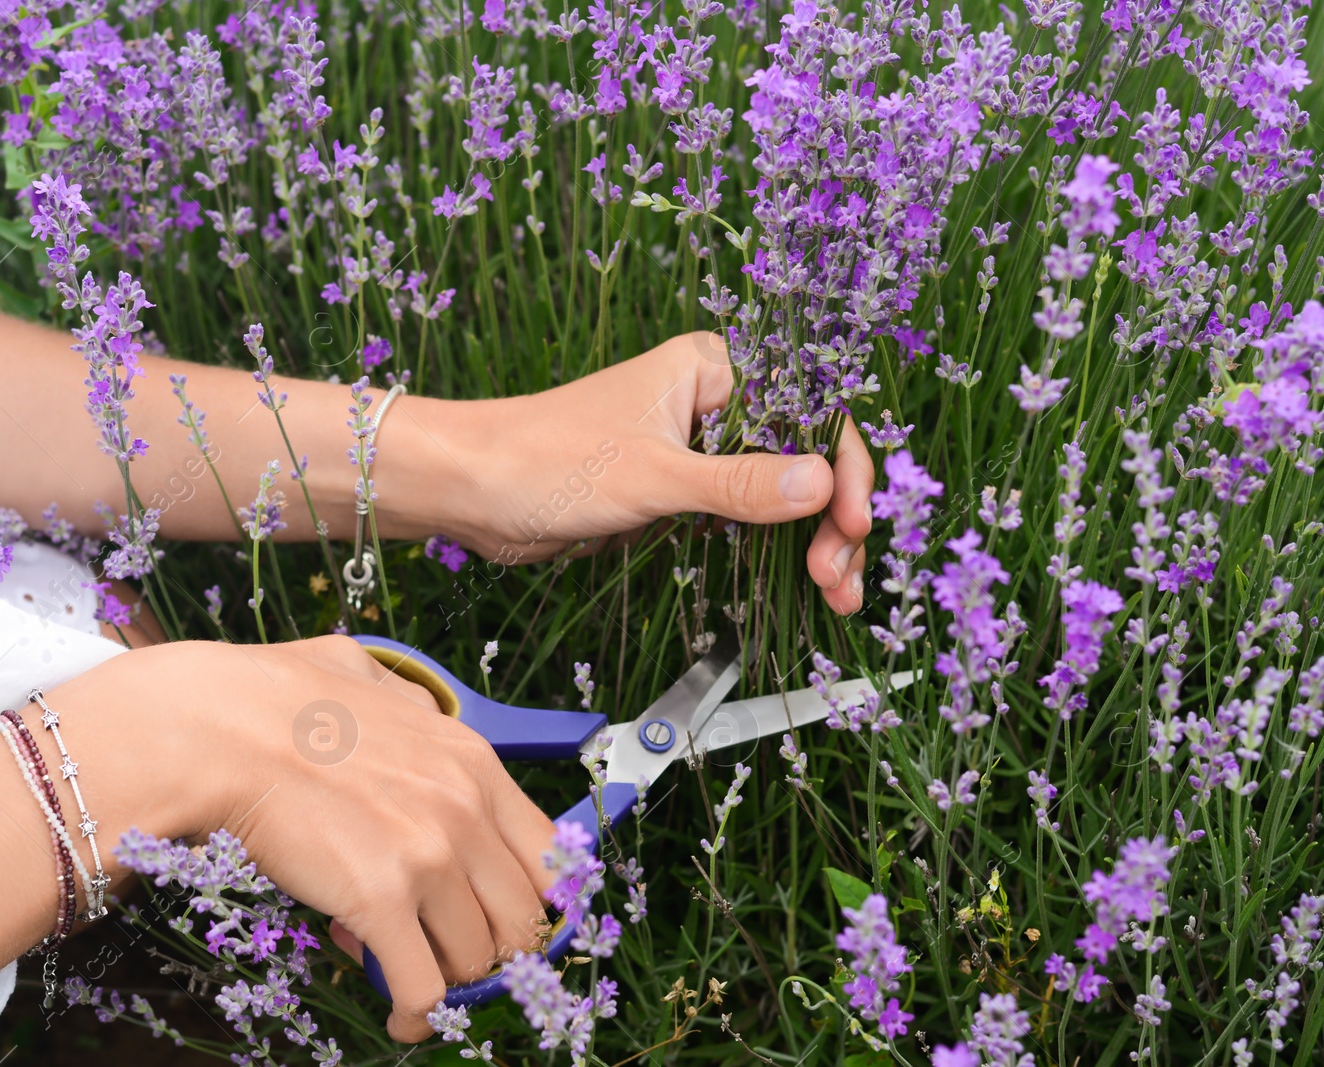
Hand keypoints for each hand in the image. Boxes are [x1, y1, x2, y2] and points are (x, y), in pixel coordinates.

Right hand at [92, 638, 557, 1040]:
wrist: (222, 729)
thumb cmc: (280, 702)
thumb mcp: (373, 680)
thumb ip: (415, 706)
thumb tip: (426, 715)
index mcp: (473, 762)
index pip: (549, 856)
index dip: (533, 901)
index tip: (505, 921)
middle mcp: (467, 810)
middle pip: (523, 918)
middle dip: (491, 948)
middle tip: (449, 951)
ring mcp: (429, 857)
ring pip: (477, 959)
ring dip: (443, 974)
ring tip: (398, 958)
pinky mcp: (380, 901)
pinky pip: (424, 989)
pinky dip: (418, 1016)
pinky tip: (402, 1018)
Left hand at [393, 332, 873, 612]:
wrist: (472, 490)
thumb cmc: (547, 461)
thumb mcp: (655, 477)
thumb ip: (742, 486)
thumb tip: (823, 486)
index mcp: (713, 369)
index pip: (811, 410)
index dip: (843, 468)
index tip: (852, 526)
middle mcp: (713, 401)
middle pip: (804, 455)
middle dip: (830, 517)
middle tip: (837, 578)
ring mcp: (696, 448)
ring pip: (780, 491)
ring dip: (810, 541)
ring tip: (833, 593)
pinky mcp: (677, 490)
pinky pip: (743, 517)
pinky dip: (773, 550)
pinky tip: (796, 582)